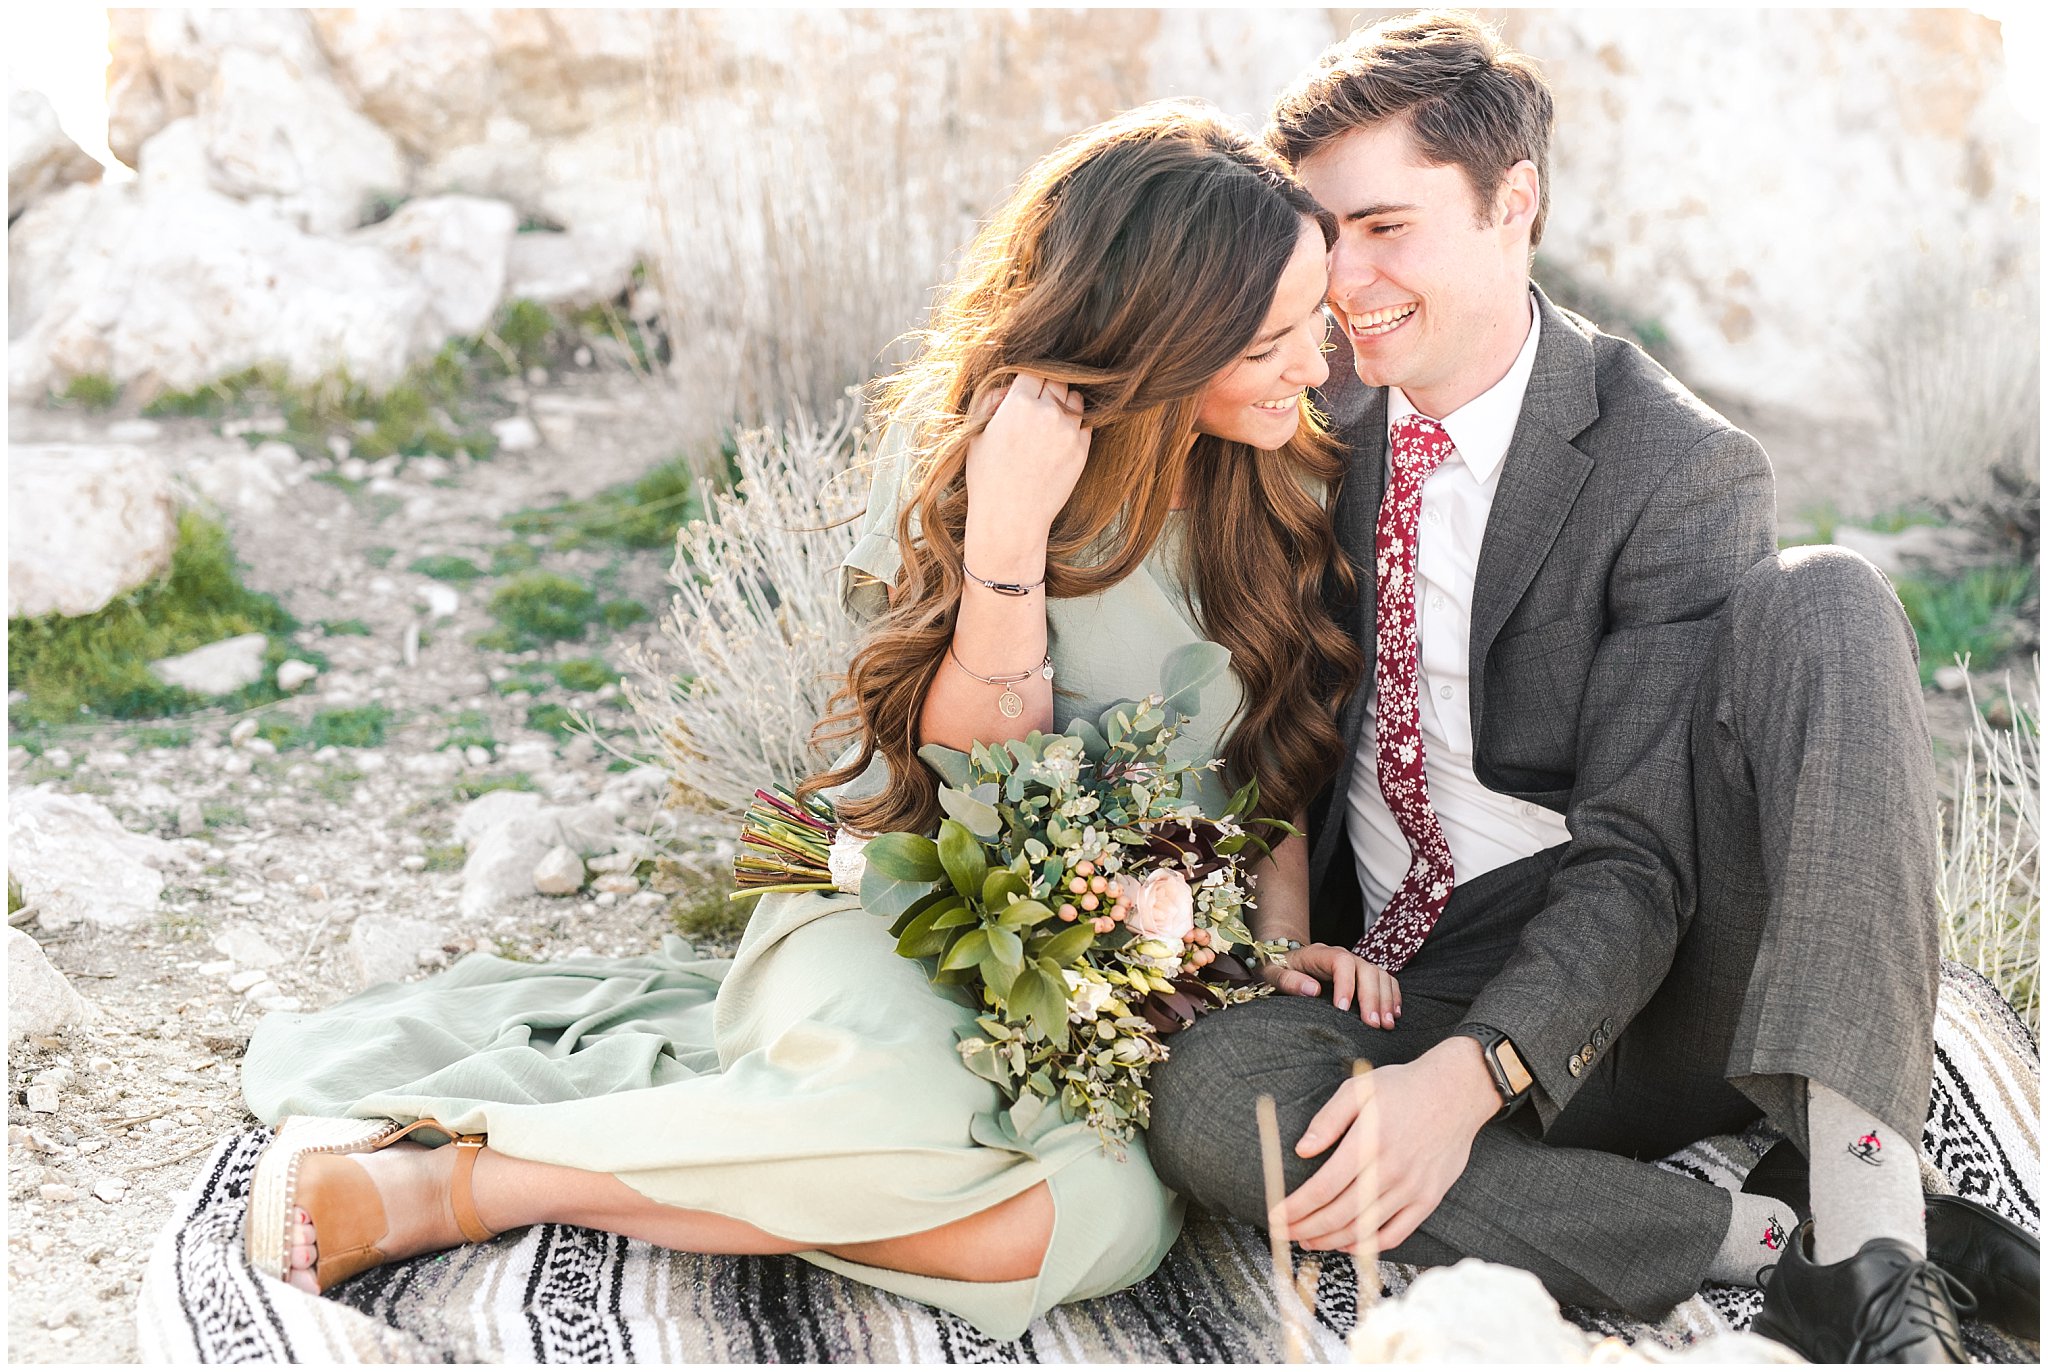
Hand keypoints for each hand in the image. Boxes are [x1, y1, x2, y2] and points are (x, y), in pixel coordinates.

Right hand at [962, 372, 1090, 556]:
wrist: (1011, 517)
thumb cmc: (987, 477)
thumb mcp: (977, 434)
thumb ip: (990, 401)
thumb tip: (1008, 388)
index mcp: (1018, 404)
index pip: (1033, 372)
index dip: (1029, 380)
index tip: (1026, 389)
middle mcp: (1047, 413)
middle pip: (1057, 381)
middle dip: (1047, 387)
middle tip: (1038, 404)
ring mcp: (1068, 431)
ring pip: (1075, 399)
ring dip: (1065, 403)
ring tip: (1051, 419)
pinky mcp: (1082, 449)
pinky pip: (1086, 424)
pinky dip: (1076, 425)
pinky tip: (1061, 437)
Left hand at [1263, 943, 1401, 1026]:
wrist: (1287, 960)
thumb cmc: (1279, 969)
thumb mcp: (1273, 974)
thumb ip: (1289, 980)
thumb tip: (1312, 989)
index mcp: (1320, 954)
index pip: (1341, 962)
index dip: (1345, 984)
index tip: (1343, 1010)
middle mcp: (1342, 956)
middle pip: (1365, 970)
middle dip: (1371, 997)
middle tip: (1373, 1024)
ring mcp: (1356, 963)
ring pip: (1379, 975)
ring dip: (1386, 999)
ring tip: (1386, 1024)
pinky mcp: (1364, 974)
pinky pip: (1385, 980)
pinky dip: (1392, 995)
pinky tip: (1394, 1014)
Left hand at [1274, 1037, 1497, 1252]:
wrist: (1457, 1092)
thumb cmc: (1404, 1087)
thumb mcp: (1359, 1089)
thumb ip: (1328, 1120)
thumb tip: (1302, 1150)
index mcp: (1369, 1143)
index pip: (1324, 1188)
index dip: (1296, 1208)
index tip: (1275, 1216)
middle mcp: (1391, 1171)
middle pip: (1340, 1214)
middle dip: (1306, 1228)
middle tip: (1283, 1232)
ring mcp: (1412, 1189)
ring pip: (1365, 1228)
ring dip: (1331, 1241)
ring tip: (1309, 1239)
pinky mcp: (1428, 1199)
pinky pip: (1396, 1234)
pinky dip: (1369, 1245)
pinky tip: (1348, 1244)